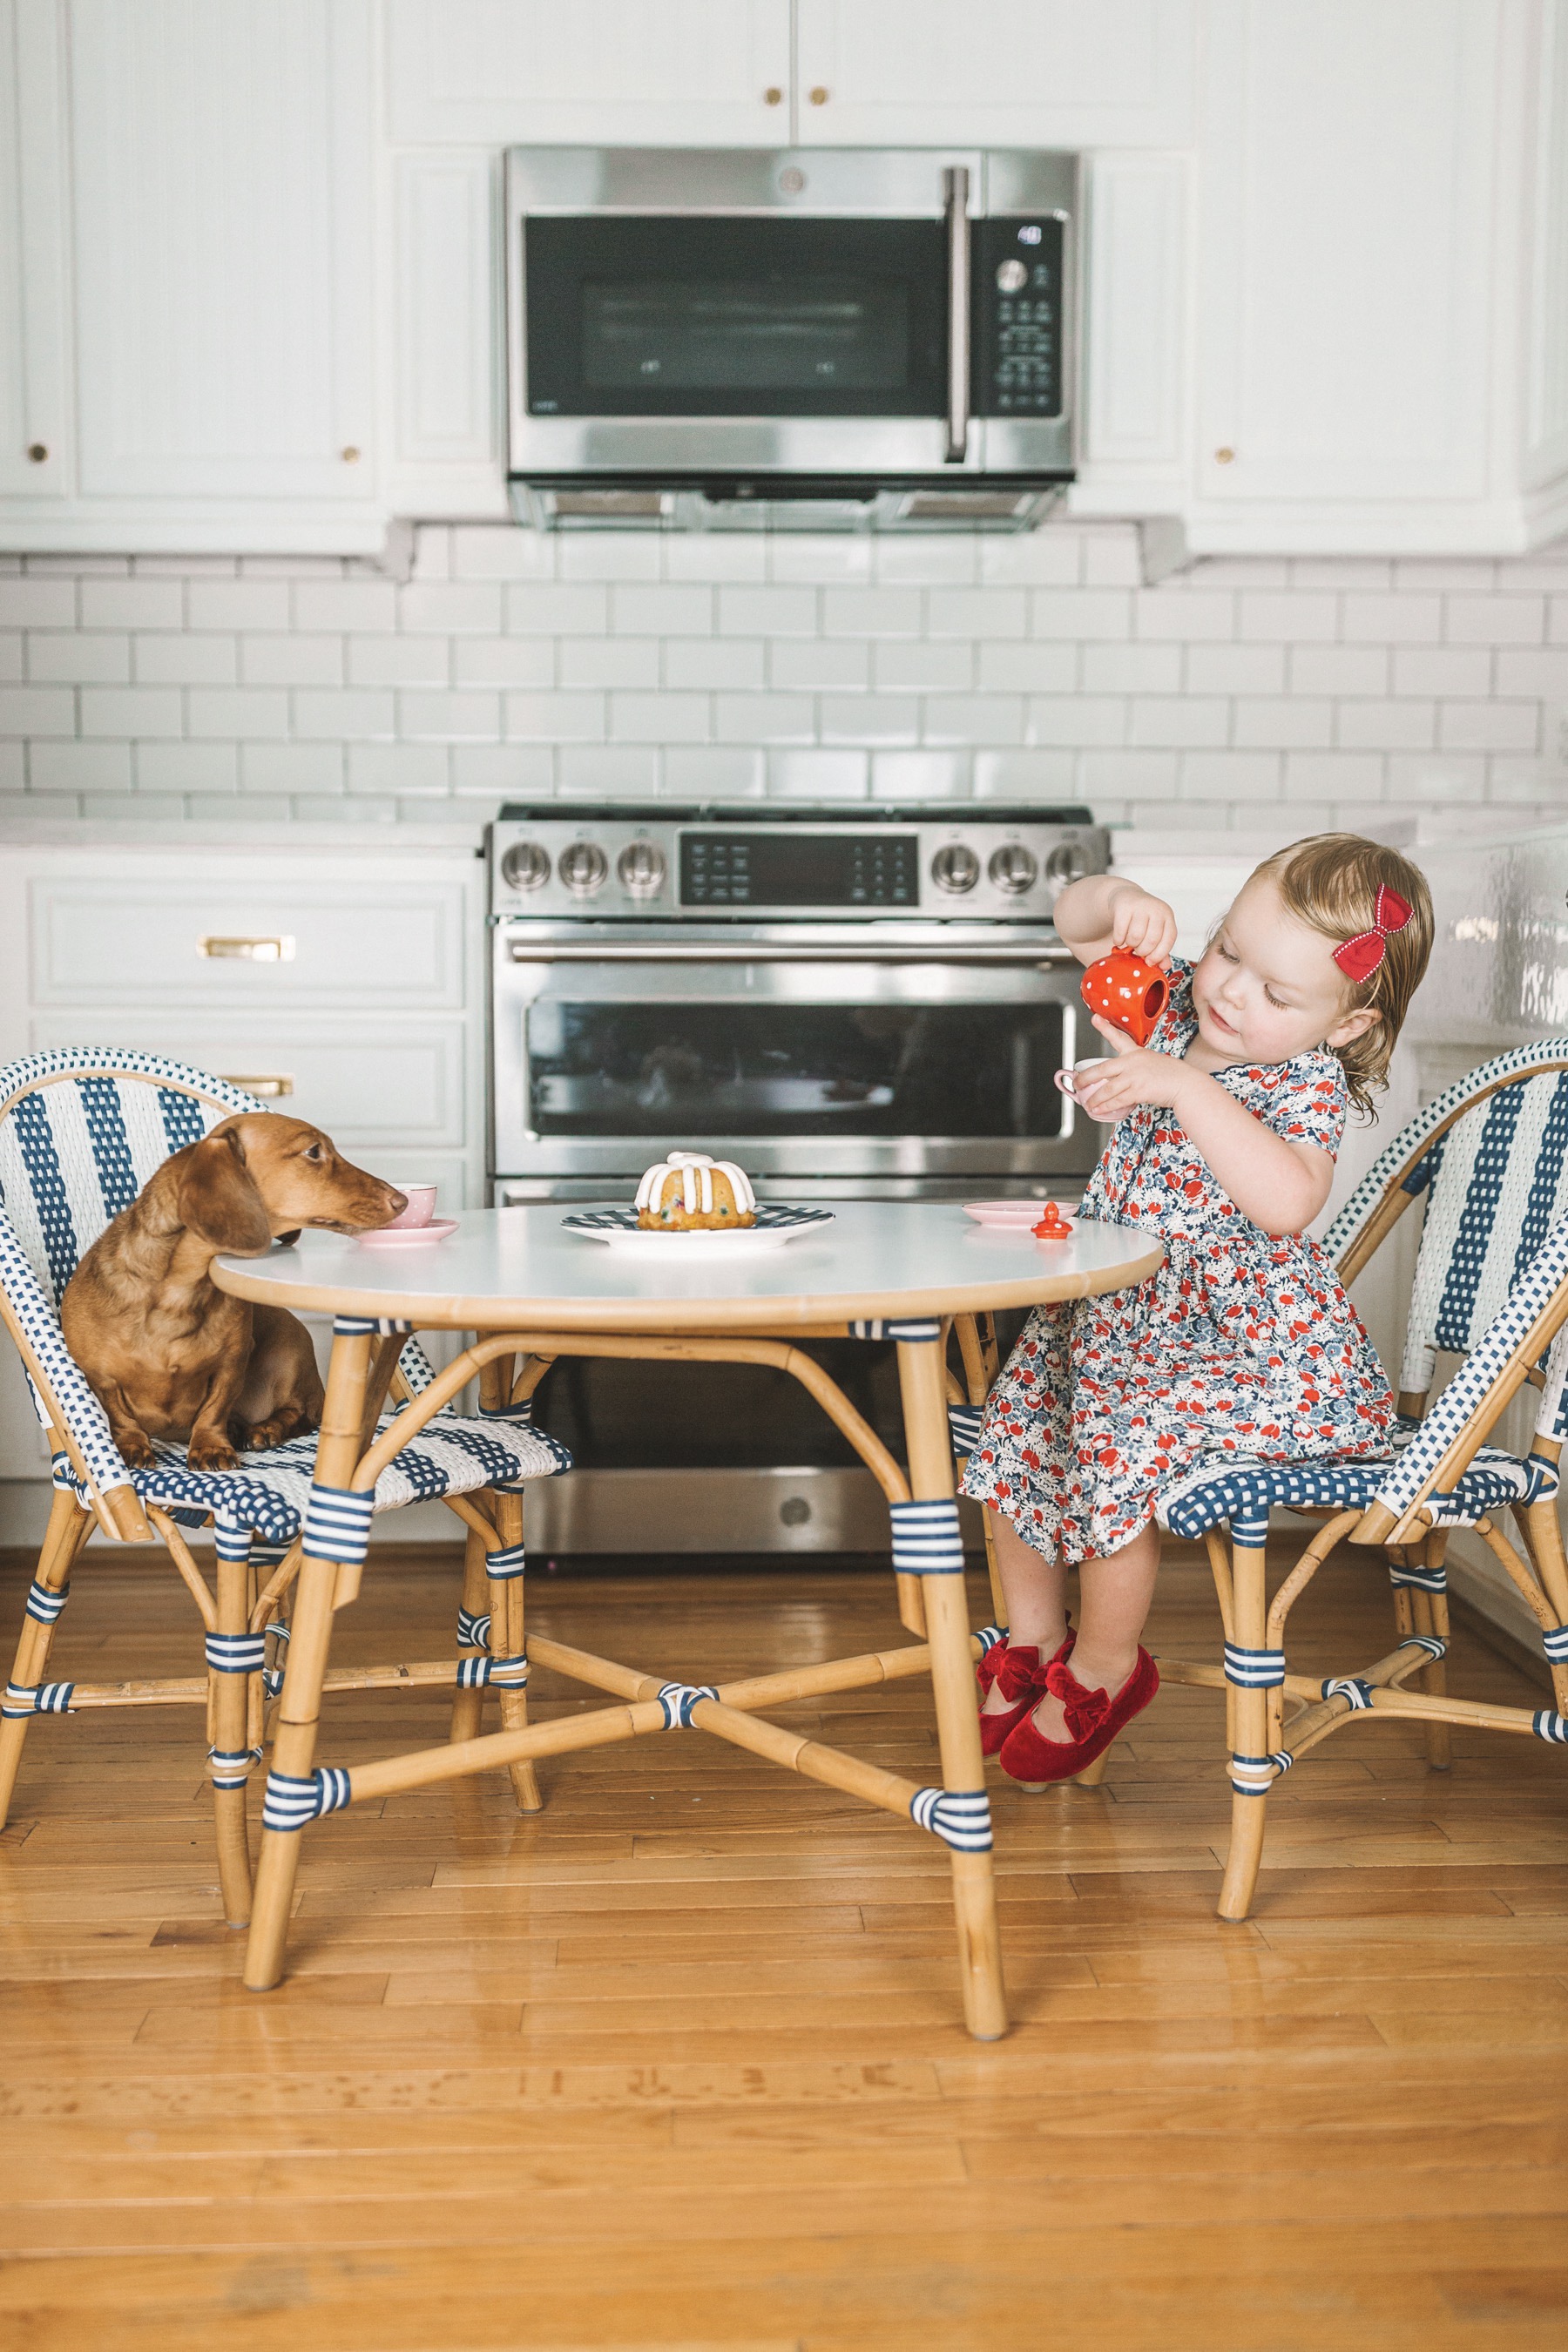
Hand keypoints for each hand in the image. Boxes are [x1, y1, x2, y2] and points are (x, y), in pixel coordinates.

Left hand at [1075, 1017, 1193, 1118]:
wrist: (1187, 1084)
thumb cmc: (1173, 1076)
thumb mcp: (1153, 1063)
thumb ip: (1136, 1069)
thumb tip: (1120, 1082)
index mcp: (1136, 1052)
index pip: (1119, 1037)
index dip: (1105, 1027)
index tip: (1095, 1018)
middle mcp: (1132, 1062)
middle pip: (1101, 1070)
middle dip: (1085, 1078)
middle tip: (1076, 1083)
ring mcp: (1134, 1076)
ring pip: (1106, 1089)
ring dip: (1094, 1099)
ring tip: (1087, 1104)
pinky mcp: (1138, 1090)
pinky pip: (1116, 1100)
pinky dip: (1105, 1106)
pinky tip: (1098, 1110)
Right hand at [1107, 883, 1178, 968]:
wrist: (1126, 896)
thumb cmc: (1143, 918)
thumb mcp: (1155, 931)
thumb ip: (1161, 950)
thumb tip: (1165, 967)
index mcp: (1167, 916)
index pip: (1168, 939)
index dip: (1160, 954)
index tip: (1150, 962)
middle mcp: (1156, 909)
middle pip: (1151, 941)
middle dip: (1142, 951)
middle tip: (1137, 950)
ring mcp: (1140, 906)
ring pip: (1135, 937)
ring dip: (1130, 945)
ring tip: (1129, 941)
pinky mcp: (1124, 907)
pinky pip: (1120, 932)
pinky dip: (1118, 940)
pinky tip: (1119, 938)